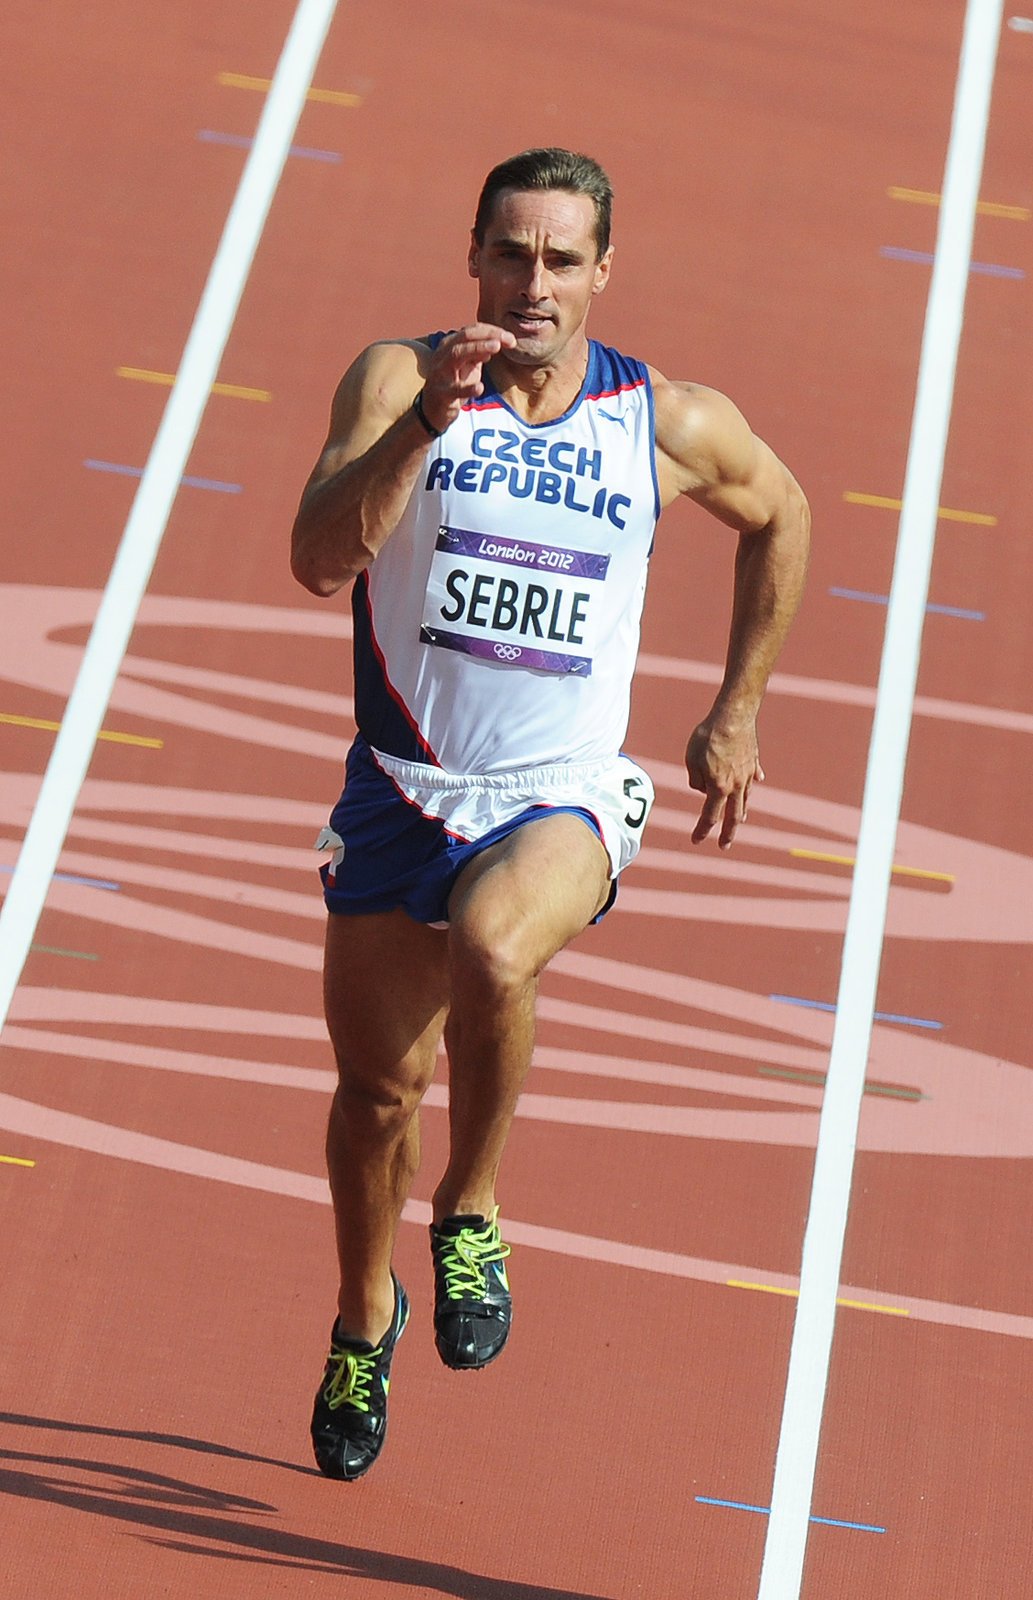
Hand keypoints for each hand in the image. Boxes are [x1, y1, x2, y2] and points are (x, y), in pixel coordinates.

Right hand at [421, 323, 515, 432]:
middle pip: (465, 337)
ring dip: (477, 348)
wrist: (434, 409)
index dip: (492, 331)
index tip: (511, 338)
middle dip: (488, 335)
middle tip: (509, 339)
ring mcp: (440, 373)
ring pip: (457, 354)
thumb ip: (480, 352)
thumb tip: (497, 341)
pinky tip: (480, 388)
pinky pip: (454, 390)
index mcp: (450, 344)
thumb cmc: (454, 383)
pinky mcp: (441, 394)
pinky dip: (467, 388)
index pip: (472, 331)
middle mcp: (443, 354)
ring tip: (496, 347)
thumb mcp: (468, 365)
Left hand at [685, 716, 763, 849]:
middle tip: (724, 845)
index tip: (696, 841)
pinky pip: (753, 776)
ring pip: (745, 798)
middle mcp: (736, 785)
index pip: (710, 816)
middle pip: (733, 816)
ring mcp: (748, 773)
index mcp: (719, 788)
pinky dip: (752, 783)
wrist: (734, 715)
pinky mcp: (753, 760)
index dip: (702, 831)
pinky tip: (754, 783)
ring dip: (741, 811)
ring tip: (740, 820)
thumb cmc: (708, 736)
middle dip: (728, 833)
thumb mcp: (691, 760)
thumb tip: (703, 788)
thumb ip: (695, 780)